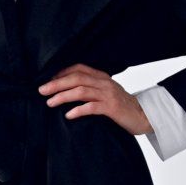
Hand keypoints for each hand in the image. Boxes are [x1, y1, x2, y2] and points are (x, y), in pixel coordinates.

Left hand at [37, 63, 152, 135]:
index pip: (78, 68)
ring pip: (81, 91)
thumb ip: (91, 89)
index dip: (61, 72)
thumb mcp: (106, 92)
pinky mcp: (112, 108)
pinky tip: (68, 115)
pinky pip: (92, 107)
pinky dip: (78, 110)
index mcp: (102, 77)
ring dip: (63, 96)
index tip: (47, 80)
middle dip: (56, 84)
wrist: (144, 116)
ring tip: (50, 102)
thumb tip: (67, 90)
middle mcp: (104, 83)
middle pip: (76, 78)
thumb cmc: (122, 106)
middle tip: (41, 91)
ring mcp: (108, 95)